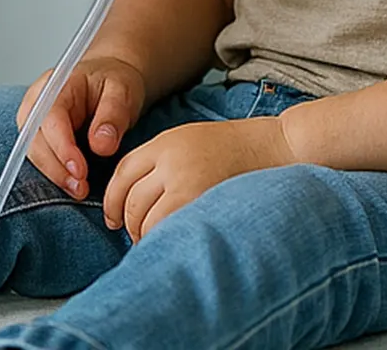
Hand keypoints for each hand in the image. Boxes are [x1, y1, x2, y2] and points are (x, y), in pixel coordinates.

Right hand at [18, 55, 147, 197]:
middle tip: (82, 188)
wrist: (111, 79)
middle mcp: (39, 101)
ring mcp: (36, 119)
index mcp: (57, 84)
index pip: (50, 118)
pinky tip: (73, 184)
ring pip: (34, 152)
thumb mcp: (123, 91)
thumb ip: (113, 115)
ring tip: (80, 190)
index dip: (62, 148)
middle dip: (56, 168)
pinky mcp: (41, 136)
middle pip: (34, 139)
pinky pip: (40, 158)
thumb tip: (101, 145)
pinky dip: (55, 173)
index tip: (81, 172)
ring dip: (54, 174)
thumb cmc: (113, 80)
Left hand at [104, 117, 291, 240]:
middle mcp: (170, 159)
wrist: (274, 147)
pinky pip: (167, 227)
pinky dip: (162, 240)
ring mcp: (185, 180)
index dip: (112, 199)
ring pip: (145, 217)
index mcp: (165, 142)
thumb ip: (162, 163)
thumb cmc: (235, 150)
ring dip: (144, 235)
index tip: (113, 219)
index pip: (123, 172)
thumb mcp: (190, 143)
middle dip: (128, 223)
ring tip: (155, 243)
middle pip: (131, 198)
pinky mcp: (201, 201)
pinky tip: (170, 244)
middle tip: (136, 237)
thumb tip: (135, 202)